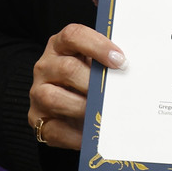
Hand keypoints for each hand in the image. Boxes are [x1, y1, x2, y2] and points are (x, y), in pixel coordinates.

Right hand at [28, 24, 122, 149]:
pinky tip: (94, 135)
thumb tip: (135, 73)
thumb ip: (110, 64)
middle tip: (114, 94)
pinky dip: (75, 135)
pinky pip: (53, 129)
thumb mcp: (96, 66)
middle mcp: (45, 66)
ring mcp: (38, 92)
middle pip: (67, 69)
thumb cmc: (89, 79)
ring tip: (104, 114)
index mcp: (61, 46)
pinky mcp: (37, 119)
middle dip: (94, 83)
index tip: (121, 61)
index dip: (97, 46)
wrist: (68, 104)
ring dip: (82, 107)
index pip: (73, 35)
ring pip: (54, 98)